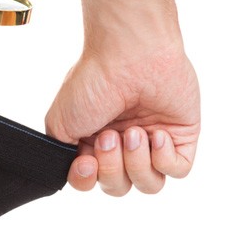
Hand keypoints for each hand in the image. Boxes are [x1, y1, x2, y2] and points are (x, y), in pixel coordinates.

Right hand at [45, 43, 200, 194]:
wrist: (127, 55)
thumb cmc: (92, 82)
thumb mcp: (59, 125)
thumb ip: (62, 157)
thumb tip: (78, 172)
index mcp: (94, 142)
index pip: (92, 181)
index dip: (87, 180)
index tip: (84, 161)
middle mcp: (123, 144)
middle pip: (119, 186)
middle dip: (112, 168)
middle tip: (110, 136)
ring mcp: (153, 141)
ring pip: (148, 184)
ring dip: (137, 164)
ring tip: (133, 133)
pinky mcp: (182, 135)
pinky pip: (176, 170)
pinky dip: (163, 158)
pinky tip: (156, 133)